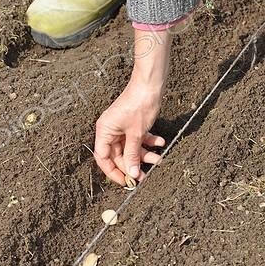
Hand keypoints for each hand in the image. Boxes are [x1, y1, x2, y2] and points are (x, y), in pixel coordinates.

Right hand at [94, 27, 171, 184]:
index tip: (126, 182)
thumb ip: (132, 155)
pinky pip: (138, 139)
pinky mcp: (132, 124)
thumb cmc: (140, 105)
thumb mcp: (136, 134)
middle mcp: (110, 130)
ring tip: (159, 159)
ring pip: (130, 148)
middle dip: (133, 165)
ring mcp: (121, 127)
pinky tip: (160, 142)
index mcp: (104, 131)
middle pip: (118, 156)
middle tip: (145, 176)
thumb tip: (132, 174)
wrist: (150, 83)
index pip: (103, 158)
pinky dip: (148, 142)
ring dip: (144, 155)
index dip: (113, 172)